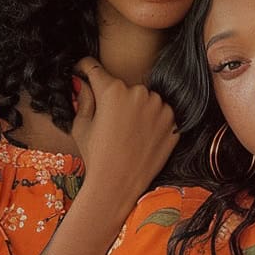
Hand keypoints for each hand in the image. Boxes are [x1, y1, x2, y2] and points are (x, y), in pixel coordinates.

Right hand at [71, 58, 177, 221]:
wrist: (118, 186)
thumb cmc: (96, 156)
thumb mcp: (81, 125)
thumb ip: (84, 97)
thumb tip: (84, 81)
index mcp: (112, 90)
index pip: (95, 67)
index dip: (84, 68)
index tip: (82, 70)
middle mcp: (139, 92)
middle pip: (124, 87)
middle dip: (116, 98)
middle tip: (109, 121)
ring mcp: (159, 106)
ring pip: (145, 99)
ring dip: (137, 109)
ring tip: (128, 133)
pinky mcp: (173, 121)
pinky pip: (160, 113)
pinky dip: (152, 121)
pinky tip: (142, 138)